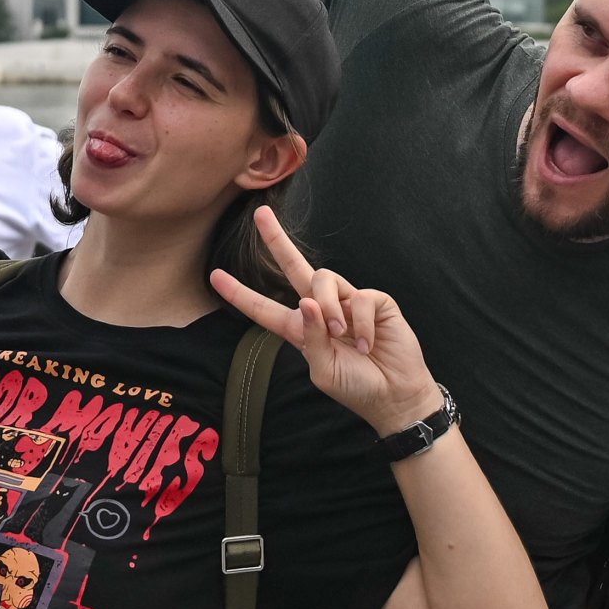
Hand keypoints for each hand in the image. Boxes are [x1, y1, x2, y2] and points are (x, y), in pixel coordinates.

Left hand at [213, 207, 437, 432]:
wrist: (394, 395)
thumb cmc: (356, 387)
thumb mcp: (323, 370)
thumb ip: (310, 339)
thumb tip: (307, 302)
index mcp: (301, 330)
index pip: (265, 309)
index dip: (240, 294)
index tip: (215, 276)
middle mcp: (322, 309)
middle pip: (294, 267)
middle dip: (277, 240)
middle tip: (261, 214)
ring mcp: (349, 302)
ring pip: (322, 279)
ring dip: (328, 308)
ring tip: (341, 335)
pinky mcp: (375, 300)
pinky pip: (359, 298)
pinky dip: (360, 323)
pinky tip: (367, 343)